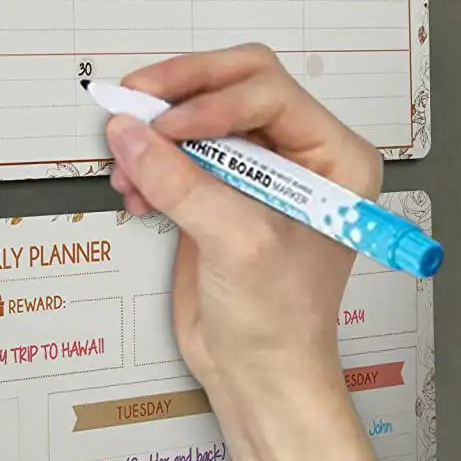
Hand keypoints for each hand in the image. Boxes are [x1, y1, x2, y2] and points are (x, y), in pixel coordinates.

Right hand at [106, 44, 380, 408]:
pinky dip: (149, 163)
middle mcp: (299, 154)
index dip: (212, 98)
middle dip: (180, 95)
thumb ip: (182, 183)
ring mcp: (256, 171)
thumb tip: (131, 133)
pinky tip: (135, 190)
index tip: (165, 125)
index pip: (269, 91)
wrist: (259, 374)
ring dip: (156, 134)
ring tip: (128, 166)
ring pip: (198, 115)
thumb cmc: (281, 321)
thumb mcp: (237, 244)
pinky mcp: (218, 192)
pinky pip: (177, 153)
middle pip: (232, 87)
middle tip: (133, 104)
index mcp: (333, 157)